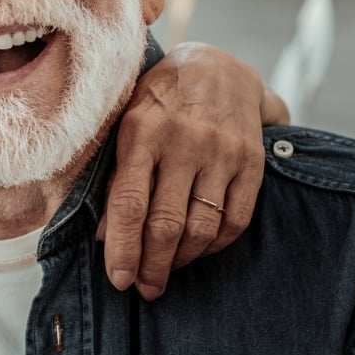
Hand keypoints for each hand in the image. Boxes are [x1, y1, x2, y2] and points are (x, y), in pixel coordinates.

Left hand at [97, 41, 287, 300]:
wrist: (218, 66)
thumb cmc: (158, 101)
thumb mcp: (126, 124)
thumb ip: (116, 176)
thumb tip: (103, 236)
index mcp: (141, 132)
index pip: (128, 202)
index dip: (122, 247)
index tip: (119, 279)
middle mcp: (183, 142)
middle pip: (166, 223)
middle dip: (153, 265)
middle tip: (144, 288)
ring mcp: (221, 152)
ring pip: (201, 227)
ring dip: (181, 261)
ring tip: (166, 272)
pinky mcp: (251, 163)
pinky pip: (235, 221)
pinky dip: (214, 246)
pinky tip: (197, 251)